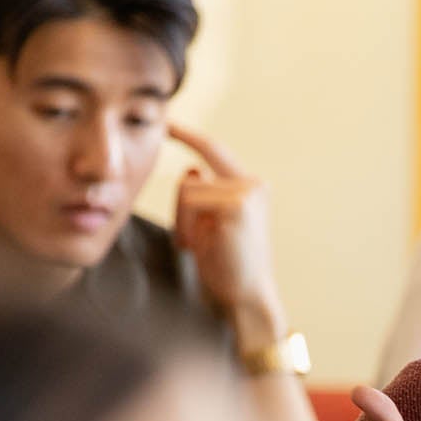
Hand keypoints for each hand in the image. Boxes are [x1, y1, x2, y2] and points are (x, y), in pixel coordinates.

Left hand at [168, 121, 284, 349]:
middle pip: (193, 172)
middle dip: (180, 207)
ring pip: (187, 187)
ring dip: (181, 220)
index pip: (214, 150)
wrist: (246, 296)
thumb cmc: (226, 265)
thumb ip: (204, 194)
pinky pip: (189, 200)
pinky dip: (184, 226)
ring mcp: (247, 192)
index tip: (166, 124)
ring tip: (196, 246)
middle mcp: (253, 184)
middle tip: (188, 237)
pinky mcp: (236, 204)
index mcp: (250, 186)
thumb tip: (191, 169)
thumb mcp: (211, 224)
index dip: (189, 135)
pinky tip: (198, 247)